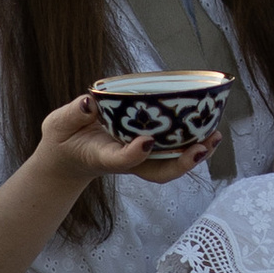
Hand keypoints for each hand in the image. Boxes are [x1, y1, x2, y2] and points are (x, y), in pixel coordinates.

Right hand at [36, 95, 209, 187]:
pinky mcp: (145, 149)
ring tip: (215, 137)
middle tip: (203, 146)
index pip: (120, 159)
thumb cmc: (64, 140)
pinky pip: (171, 150)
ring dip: (194, 154)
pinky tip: (209, 128)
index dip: (134, 153)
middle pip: (157, 170)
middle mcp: (126, 160)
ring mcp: (138, 158)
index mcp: (102, 156)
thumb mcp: (58, 125)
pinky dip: (190, 142)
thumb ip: (73, 114)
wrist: (67, 157)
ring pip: (170, 164)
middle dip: (181, 162)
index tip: (146, 142)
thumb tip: (90, 102)